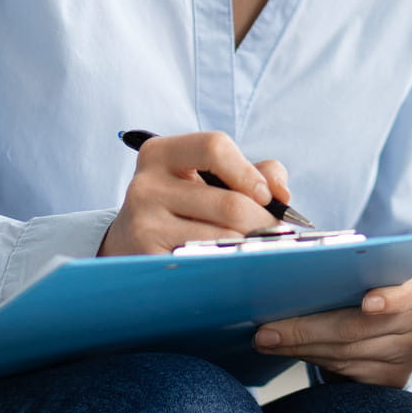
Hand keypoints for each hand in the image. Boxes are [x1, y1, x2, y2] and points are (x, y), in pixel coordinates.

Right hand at [99, 131, 290, 255]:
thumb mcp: (208, 178)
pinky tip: (230, 266)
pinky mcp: (147, 258)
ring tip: (253, 249)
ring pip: (223, 237)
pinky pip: (206, 262)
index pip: (215, 147)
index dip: (249, 172)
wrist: (129, 244)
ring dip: (248, 246)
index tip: (267, 197)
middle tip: (275, 235)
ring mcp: (143, 223)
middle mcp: (146, 185)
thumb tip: (282, 194)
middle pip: (229, 204)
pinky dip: (227, 265)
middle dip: (263, 222)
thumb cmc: (182, 207)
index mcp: (161, 153)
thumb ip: (253, 172)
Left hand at [253, 274, 411, 386]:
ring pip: (346, 353)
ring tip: (268, 340)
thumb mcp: (363, 277)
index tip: (366, 304)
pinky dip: (314, 360)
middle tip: (268, 330)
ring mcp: (409, 355)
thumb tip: (285, 276)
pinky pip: (346, 372)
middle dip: (307, 328)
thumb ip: (343, 273)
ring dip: (302, 347)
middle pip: (359, 327)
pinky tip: (292, 351)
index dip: (390, 298)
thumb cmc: (364, 292)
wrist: (381, 327)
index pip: (411, 292)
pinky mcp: (394, 380)